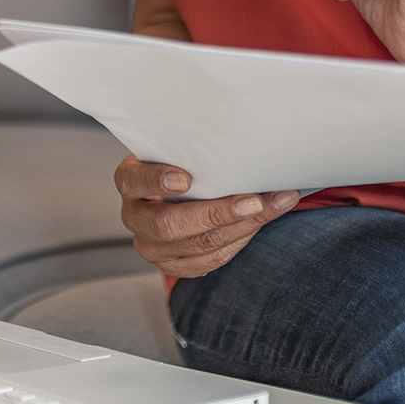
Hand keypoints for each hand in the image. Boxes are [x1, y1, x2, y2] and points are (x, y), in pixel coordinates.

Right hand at [114, 156, 299, 277]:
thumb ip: (192, 148)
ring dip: (241, 227)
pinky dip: (240, 241)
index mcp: (130, 183)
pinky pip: (210, 260)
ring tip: (274, 206)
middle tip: (253, 200)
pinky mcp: (174, 267)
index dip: (156, 181)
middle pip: (169, 225)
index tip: (186, 178)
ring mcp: (152, 248)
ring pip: (198, 245)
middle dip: (216, 213)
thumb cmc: (181, 165)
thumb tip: (240, 136)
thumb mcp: (176, 152)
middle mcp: (135, 218)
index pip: (133, 181)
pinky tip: (261, 221)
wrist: (176, 195)